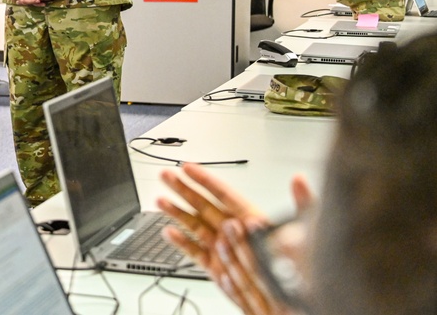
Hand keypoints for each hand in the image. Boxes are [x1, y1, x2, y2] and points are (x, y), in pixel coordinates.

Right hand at [157, 163, 311, 314]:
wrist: (291, 298)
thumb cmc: (301, 267)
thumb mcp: (305, 229)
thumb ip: (302, 203)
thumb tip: (299, 180)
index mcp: (250, 217)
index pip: (223, 193)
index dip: (205, 179)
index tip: (188, 167)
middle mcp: (233, 230)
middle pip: (203, 204)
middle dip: (183, 189)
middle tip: (166, 176)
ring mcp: (223, 247)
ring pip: (194, 225)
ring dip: (176, 213)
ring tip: (160, 201)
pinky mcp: (217, 265)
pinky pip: (195, 251)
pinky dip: (181, 242)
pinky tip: (168, 232)